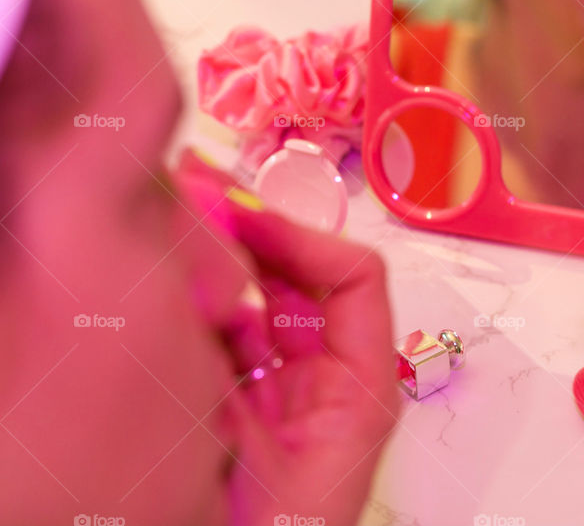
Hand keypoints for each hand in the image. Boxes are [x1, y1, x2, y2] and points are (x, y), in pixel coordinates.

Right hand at [174, 152, 397, 525]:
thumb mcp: (283, 441)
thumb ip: (247, 365)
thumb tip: (207, 286)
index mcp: (362, 384)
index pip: (353, 279)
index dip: (300, 237)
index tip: (243, 216)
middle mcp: (328, 378)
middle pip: (302, 281)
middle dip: (255, 234)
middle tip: (204, 192)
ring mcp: (284, 391)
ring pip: (257, 305)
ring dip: (223, 263)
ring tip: (181, 221)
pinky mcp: (245, 407)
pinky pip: (225, 341)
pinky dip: (200, 310)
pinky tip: (170, 285)